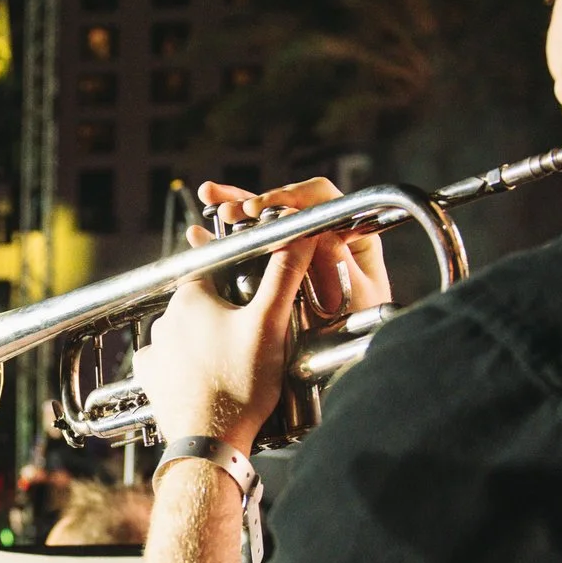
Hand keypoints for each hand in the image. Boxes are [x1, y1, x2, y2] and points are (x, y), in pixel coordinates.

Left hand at [134, 231, 318, 455]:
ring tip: (235, 361)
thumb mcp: (270, 324)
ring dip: (206, 339)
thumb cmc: (239, 385)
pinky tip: (208, 375)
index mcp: (190, 297)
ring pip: (186, 332)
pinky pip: (168, 361)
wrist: (209, 441)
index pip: (215, 269)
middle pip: (201, 302)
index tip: (256, 296)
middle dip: (225, 312)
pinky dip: (186, 365)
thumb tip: (299, 237)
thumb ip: (283, 276)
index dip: (239, 278)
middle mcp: (164, 318)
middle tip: (252, 334)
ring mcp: (154, 350)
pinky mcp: (150, 378)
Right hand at [195, 177, 393, 317]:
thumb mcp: (356, 297)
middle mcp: (324, 236)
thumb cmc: (361, 332)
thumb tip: (315, 230)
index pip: (321, 198)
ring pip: (265, 218)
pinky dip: (225, 236)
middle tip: (231, 210)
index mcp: (351, 235)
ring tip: (209, 198)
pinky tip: (200, 231)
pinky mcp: (275, 267)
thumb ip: (339, 262)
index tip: (262, 209)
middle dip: (254, 201)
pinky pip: (250, 244)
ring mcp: (297, 250)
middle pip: (288, 202)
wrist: (345, 364)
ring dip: (235, 206)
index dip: (290, 198)